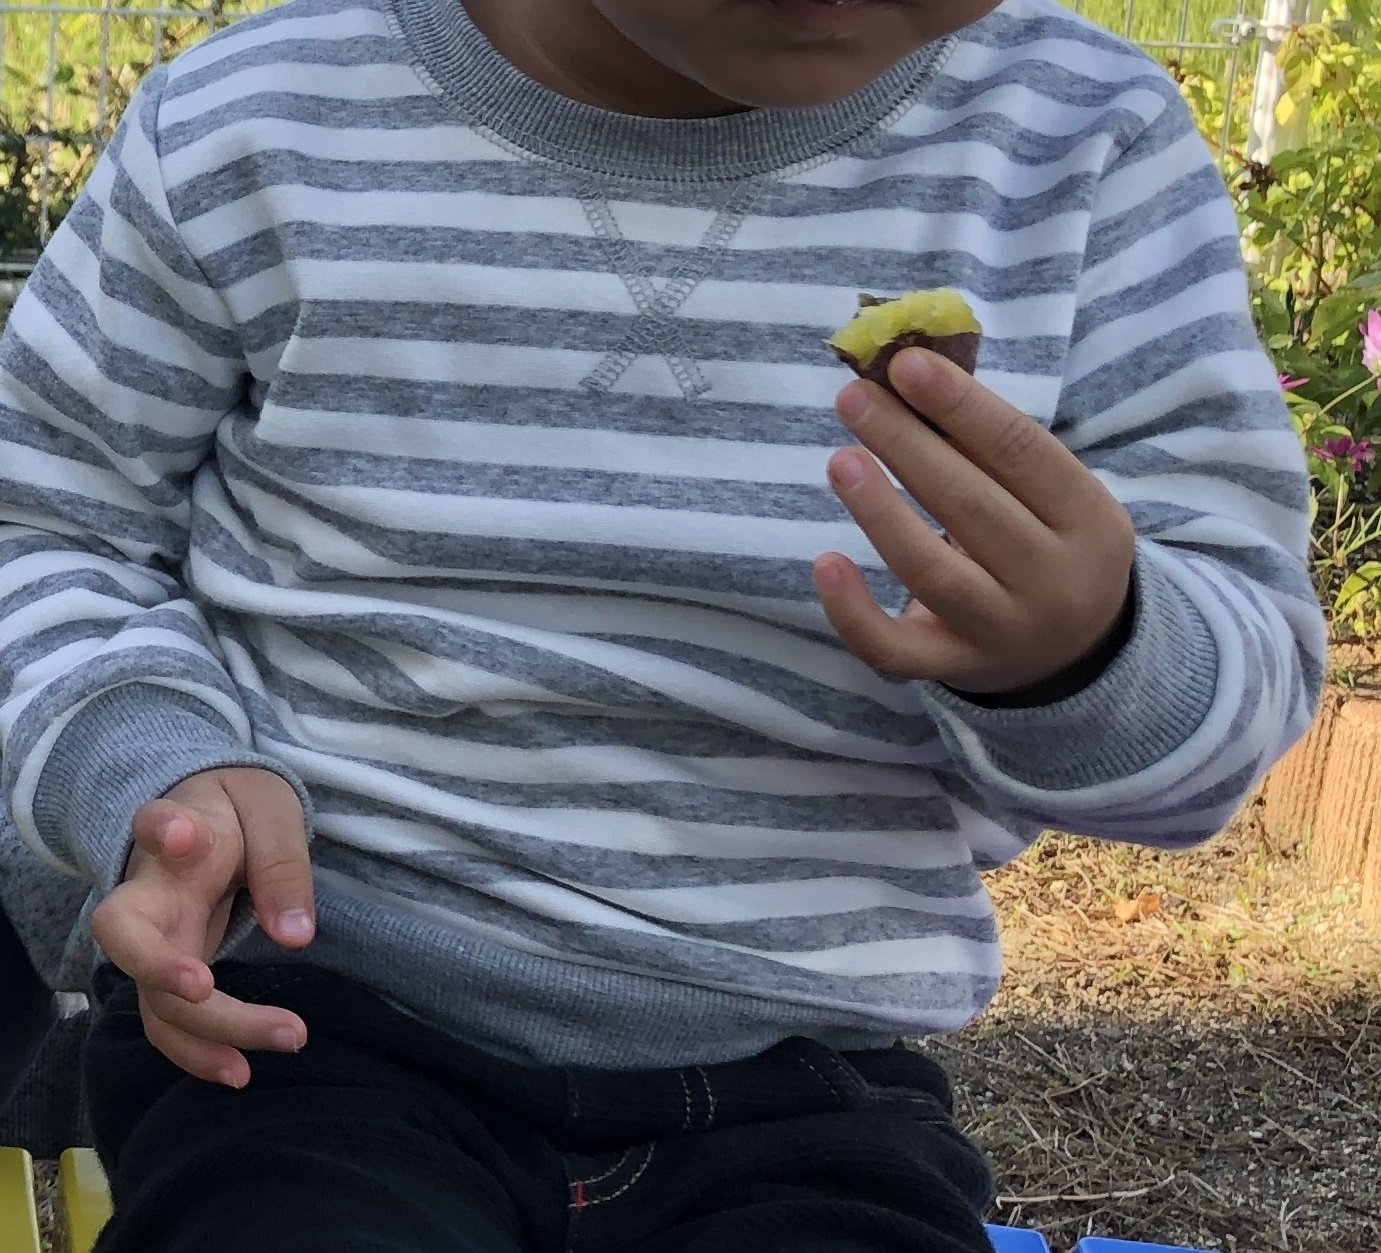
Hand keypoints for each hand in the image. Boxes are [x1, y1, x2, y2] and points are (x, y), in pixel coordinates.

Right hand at [90, 768, 313, 1087]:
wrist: (208, 814)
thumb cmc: (238, 808)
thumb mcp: (272, 812)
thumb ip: (282, 865)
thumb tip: (295, 937)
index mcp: (180, 830)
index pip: (156, 822)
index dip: (162, 828)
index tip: (179, 835)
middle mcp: (152, 890)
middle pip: (122, 932)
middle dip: (155, 966)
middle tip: (202, 988)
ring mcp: (156, 936)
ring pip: (154, 994)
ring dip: (210, 1028)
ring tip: (287, 1038)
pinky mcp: (171, 970)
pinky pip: (170, 1020)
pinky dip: (200, 1051)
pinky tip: (242, 1071)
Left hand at [815, 348, 1134, 694]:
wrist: (1078, 652)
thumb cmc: (1048, 543)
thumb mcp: (1052, 495)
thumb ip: (990, 443)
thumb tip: (908, 373)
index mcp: (1089, 520)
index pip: (1019, 450)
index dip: (960, 404)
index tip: (906, 364)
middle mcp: (1053, 581)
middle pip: (971, 506)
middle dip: (906, 445)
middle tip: (854, 398)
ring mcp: (1003, 632)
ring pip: (931, 573)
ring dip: (879, 512)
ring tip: (840, 461)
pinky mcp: (955, 669)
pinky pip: (894, 649)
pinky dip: (853, 611)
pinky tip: (825, 563)